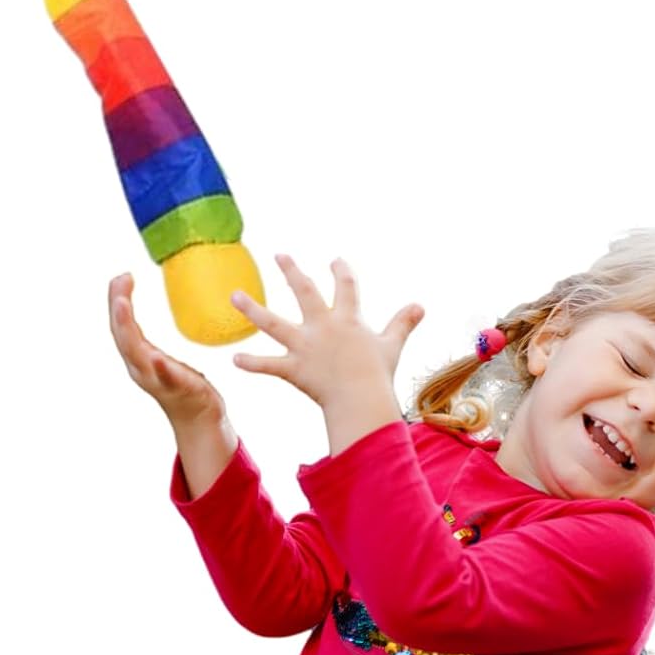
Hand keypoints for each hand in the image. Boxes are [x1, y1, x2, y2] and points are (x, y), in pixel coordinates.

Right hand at [108, 272, 225, 428]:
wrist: (198, 418)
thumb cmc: (179, 383)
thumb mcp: (156, 356)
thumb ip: (143, 340)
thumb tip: (147, 313)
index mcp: (137, 357)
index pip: (121, 325)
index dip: (117, 300)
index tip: (122, 276)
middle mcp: (140, 368)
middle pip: (122, 334)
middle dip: (117, 308)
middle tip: (119, 280)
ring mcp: (156, 379)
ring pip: (135, 352)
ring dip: (127, 328)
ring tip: (123, 304)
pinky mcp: (177, 389)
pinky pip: (165, 378)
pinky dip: (158, 367)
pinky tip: (156, 356)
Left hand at [229, 256, 423, 406]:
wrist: (362, 399)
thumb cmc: (378, 374)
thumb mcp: (392, 345)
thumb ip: (403, 323)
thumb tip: (421, 306)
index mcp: (347, 319)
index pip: (346, 287)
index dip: (341, 272)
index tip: (335, 260)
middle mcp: (323, 327)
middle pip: (304, 292)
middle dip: (291, 271)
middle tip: (279, 255)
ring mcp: (305, 346)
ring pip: (272, 323)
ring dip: (251, 309)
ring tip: (234, 295)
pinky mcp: (294, 368)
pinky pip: (268, 365)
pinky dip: (252, 363)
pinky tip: (234, 358)